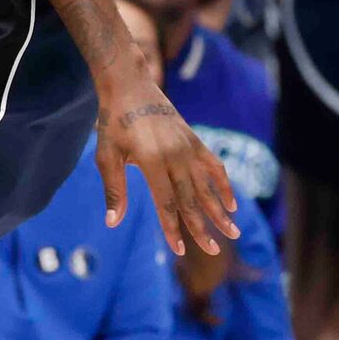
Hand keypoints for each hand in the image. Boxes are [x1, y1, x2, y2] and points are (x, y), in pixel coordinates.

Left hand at [94, 67, 239, 256]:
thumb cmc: (113, 123)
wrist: (131, 87)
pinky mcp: (195, 141)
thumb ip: (114, 190)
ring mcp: (189, 148)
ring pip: (207, 186)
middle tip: (213, 252)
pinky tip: (231, 204)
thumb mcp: (106, 156)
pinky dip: (224, 185)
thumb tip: (112, 222)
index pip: (166, 203)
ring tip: (233, 232)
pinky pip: (214, 167)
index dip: (172, 228)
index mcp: (152, 161)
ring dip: (219, 211)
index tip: (179, 250)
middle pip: (191, 199)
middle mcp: (176, 156)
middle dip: (202, 227)